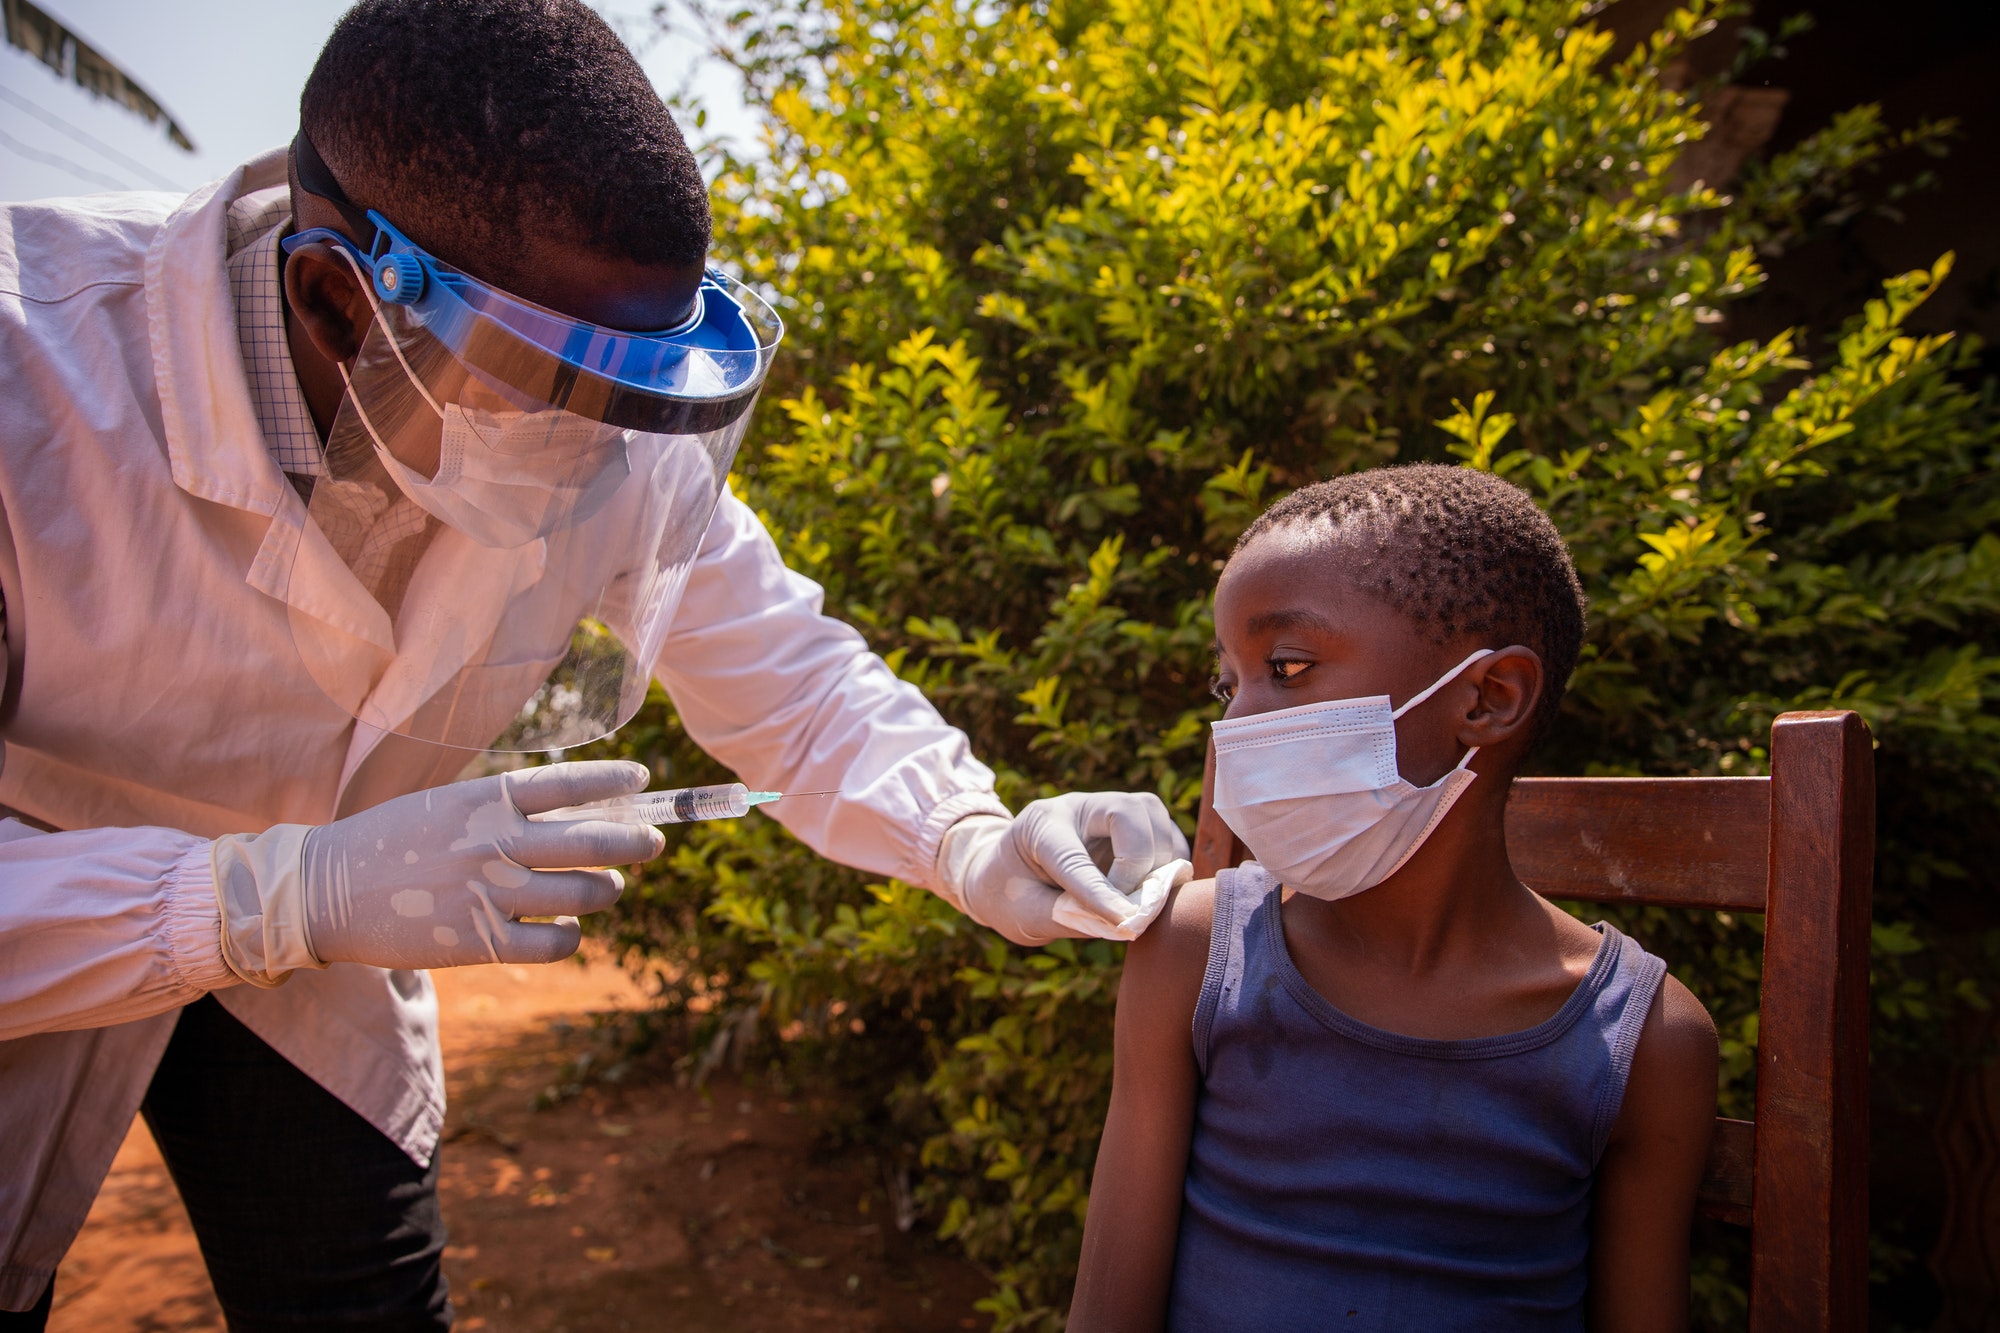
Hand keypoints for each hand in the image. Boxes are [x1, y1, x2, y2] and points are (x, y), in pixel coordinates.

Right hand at [210, 761, 663, 980]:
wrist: (326, 891)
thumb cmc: (393, 841)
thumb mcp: (449, 805)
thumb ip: (505, 810)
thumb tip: (579, 816)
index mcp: (486, 799)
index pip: (570, 784)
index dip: (615, 782)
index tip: (642, 779)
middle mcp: (495, 842)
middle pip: (595, 840)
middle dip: (636, 840)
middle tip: (653, 841)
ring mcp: (490, 893)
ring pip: (585, 893)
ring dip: (606, 890)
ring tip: (606, 888)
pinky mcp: (480, 941)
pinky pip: (554, 942)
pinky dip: (571, 935)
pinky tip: (566, 928)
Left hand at [937, 791, 1188, 945]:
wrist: (1008, 875)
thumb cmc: (1011, 895)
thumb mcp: (1023, 914)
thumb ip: (1068, 918)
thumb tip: (1123, 923)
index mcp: (1038, 825)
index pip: (1073, 856)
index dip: (1099, 892)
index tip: (1123, 922)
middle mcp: (1076, 808)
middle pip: (1126, 811)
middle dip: (1138, 861)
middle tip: (1127, 904)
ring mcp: (1105, 809)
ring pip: (1152, 813)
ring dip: (1159, 859)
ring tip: (1142, 897)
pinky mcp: (1131, 823)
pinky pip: (1166, 830)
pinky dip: (1170, 861)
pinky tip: (1156, 888)